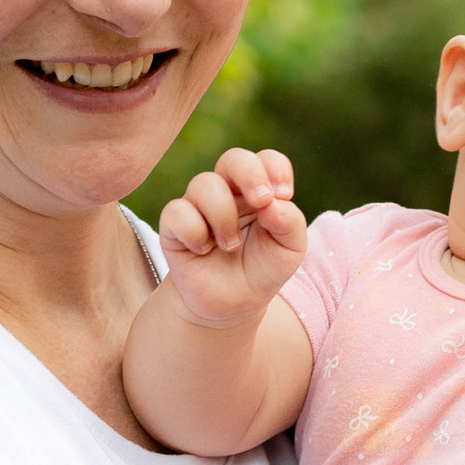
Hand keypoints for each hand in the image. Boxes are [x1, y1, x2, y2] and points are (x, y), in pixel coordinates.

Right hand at [154, 149, 307, 329]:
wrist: (233, 305)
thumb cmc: (261, 270)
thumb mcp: (289, 250)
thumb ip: (290, 223)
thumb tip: (274, 203)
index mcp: (259, 190)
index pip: (266, 160)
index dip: (275, 168)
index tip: (284, 195)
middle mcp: (228, 191)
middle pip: (233, 159)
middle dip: (249, 174)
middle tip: (261, 201)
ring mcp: (199, 205)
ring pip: (204, 184)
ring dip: (223, 217)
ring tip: (231, 245)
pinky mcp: (174, 225)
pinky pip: (177, 212)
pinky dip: (194, 232)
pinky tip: (202, 250)